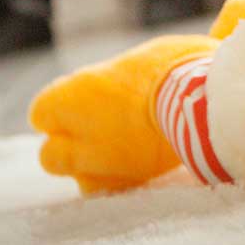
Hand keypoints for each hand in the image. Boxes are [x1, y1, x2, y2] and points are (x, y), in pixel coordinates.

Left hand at [29, 34, 218, 194]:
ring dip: (90, 167)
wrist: (203, 104)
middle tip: (96, 132)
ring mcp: (100, 165)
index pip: (41, 112)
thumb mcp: (151, 55)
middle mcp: (79, 135)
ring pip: (78, 178)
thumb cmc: (179, 68)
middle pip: (50, 155)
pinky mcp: (127, 185)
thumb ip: (129, 72)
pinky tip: (135, 165)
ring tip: (118, 151)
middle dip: (67, 146)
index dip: (60, 109)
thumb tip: (162, 54)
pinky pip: (109, 190)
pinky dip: (117, 181)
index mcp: (75, 95)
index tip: (82, 102)